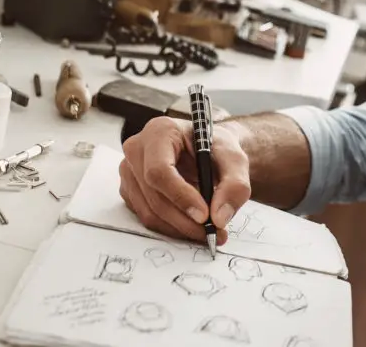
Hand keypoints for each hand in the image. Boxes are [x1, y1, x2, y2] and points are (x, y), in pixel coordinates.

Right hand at [119, 115, 250, 244]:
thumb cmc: (217, 150)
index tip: (205, 216)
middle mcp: (137, 150)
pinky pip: (147, 217)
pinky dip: (172, 227)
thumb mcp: (235, 160)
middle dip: (185, 220)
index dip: (180, 196)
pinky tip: (192, 223)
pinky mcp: (131, 191)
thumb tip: (220, 217)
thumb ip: (234, 185)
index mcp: (160, 132)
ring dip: (180, 228)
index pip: (159, 170)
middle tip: (213, 232)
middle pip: (154, 195)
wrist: (209, 152)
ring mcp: (129, 171)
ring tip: (208, 231)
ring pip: (149, 212)